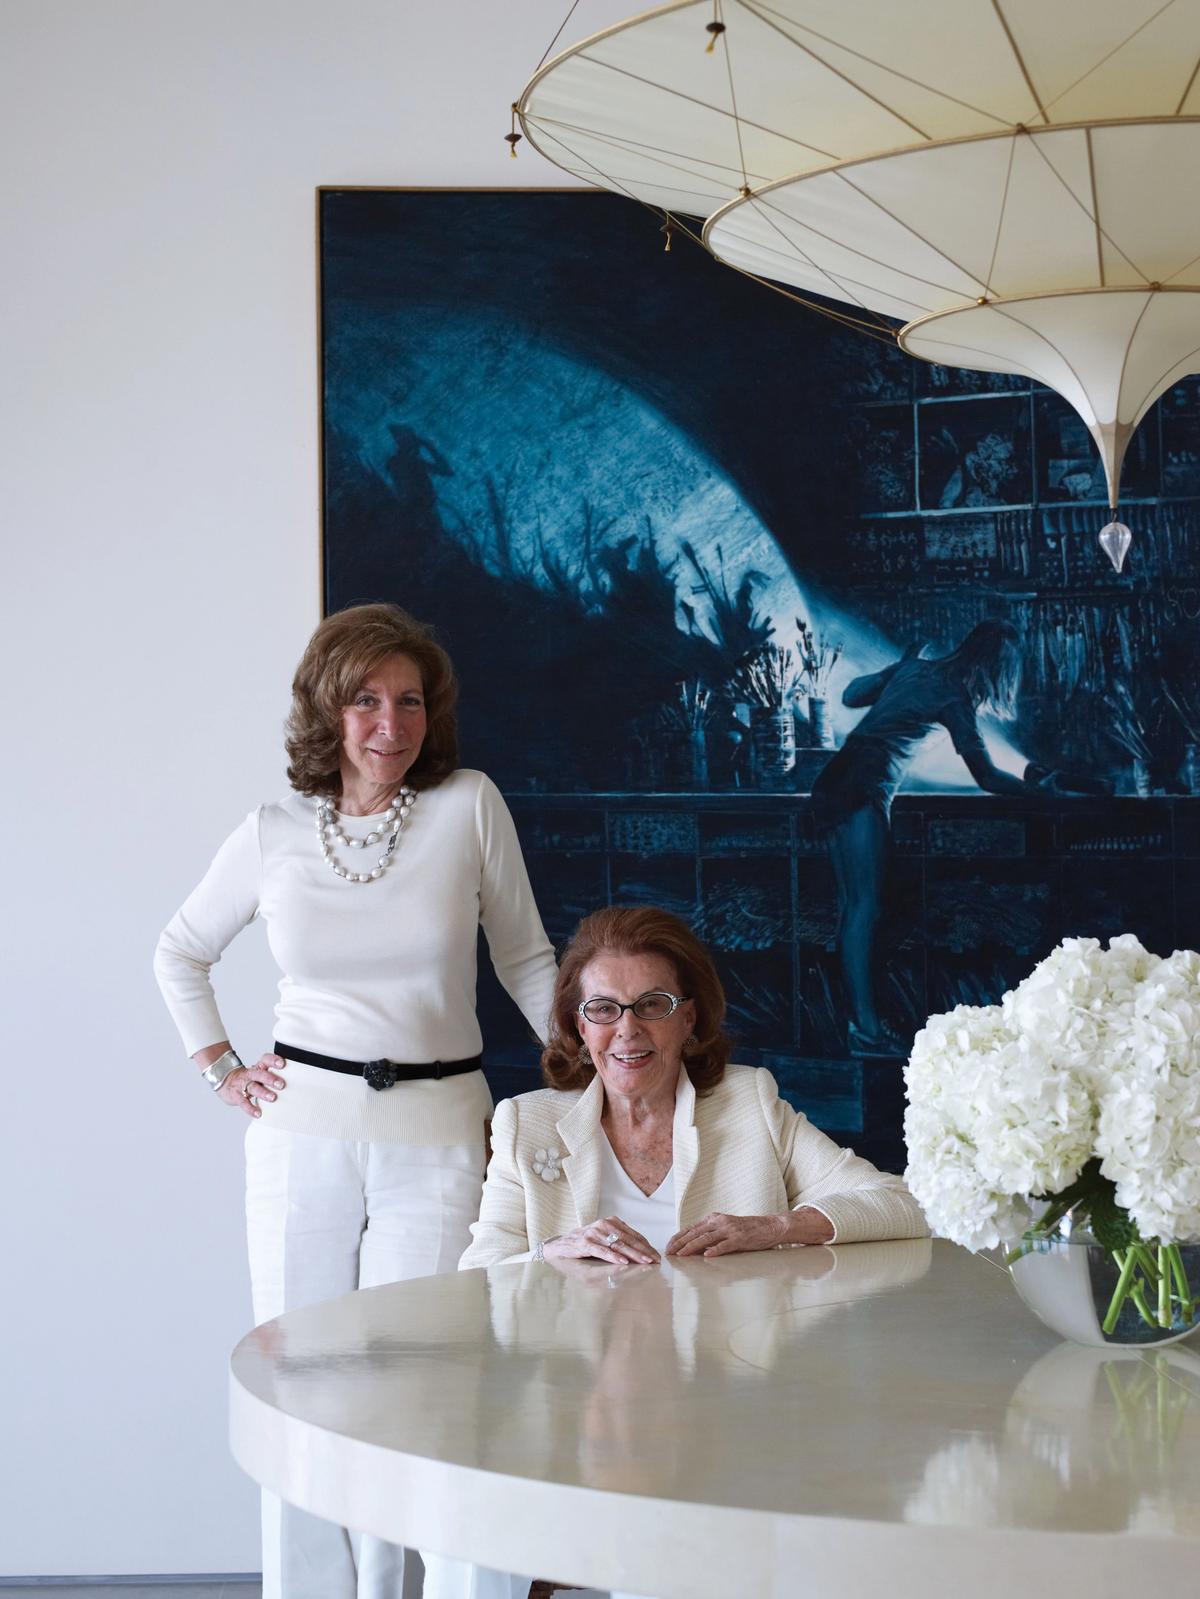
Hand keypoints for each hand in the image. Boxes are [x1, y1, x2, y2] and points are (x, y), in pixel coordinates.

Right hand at [217, 1052, 286, 1118]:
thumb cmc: (249, 1078)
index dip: (273, 1060)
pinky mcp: (236, 1096)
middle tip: (281, 1084)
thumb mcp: (259, 1072)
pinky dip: (251, 1109)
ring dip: (263, 1093)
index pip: (265, 1060)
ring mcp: (242, 1085)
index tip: (283, 1064)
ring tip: (273, 1098)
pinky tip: (258, 1113)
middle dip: (270, 1078)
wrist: (225, 1081)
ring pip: (253, 1087)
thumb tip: (297, 1081)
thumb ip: (273, 1075)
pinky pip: (243, 1103)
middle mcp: (251, 1074)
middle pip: (260, 1074)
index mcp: (258, 1067)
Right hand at [542, 1215, 659, 1265]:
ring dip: (633, 1254)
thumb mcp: (606, 1237)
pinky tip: (623, 1261)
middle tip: (655, 1260)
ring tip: (644, 1261)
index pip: (634, 1235)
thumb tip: (642, 1252)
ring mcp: (594, 1233)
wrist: (563, 1243)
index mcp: (612, 1221)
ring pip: (618, 1245)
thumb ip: (621, 1241)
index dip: (646, 1245)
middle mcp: (604, 1224)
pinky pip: (602, 1250)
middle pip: (628, 1240)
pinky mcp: (585, 1242)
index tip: (656, 1256)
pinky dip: (613, 1256)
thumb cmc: (588, 1242)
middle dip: (644, 1251)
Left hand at [668, 1208, 835, 1254]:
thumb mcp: (726, 1229)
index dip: (678, 1237)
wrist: (770, 1226)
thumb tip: (694, 1248)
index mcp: (714, 1219)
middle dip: (680, 1243)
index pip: (691, 1228)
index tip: (667, 1246)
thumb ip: (711, 1235)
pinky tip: (707, 1256)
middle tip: (668, 1252)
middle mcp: (720, 1221)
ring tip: (681, 1254)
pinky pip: (725, 1245)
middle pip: (695, 1232)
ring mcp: (730, 1229)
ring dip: (692, 1247)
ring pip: (706, 1238)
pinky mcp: (740, 1238)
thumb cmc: (747, 1230)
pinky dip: (715, 1250)